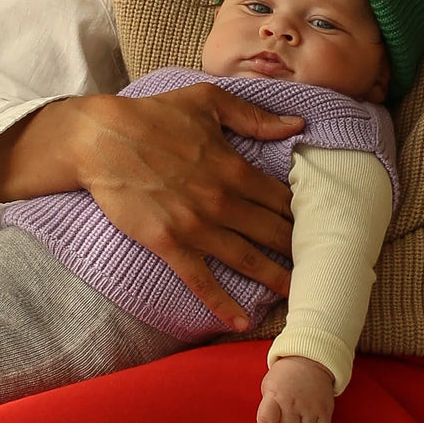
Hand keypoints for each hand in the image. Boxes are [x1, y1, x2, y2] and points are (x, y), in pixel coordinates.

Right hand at [0, 84, 301, 329]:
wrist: (100, 139)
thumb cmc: (153, 115)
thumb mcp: (206, 101)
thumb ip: (253, 117)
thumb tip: (297, 123)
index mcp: (233, 166)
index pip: (281, 198)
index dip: (304, 214)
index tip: (322, 228)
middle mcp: (221, 200)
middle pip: (272, 232)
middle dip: (300, 251)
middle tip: (323, 269)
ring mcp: (195, 225)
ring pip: (246, 260)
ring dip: (274, 280)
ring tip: (299, 297)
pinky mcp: (168, 243)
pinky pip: (200, 279)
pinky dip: (221, 303)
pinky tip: (240, 321)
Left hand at [254, 356, 334, 422]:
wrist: (310, 359)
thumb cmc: (285, 375)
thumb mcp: (269, 385)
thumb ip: (267, 408)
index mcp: (276, 393)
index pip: (267, 417)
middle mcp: (293, 401)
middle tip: (284, 417)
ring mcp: (310, 406)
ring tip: (297, 417)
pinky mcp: (325, 409)